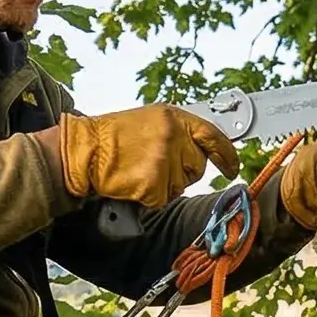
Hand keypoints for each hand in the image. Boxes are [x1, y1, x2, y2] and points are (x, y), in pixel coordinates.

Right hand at [59, 106, 239, 207]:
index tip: (232, 166)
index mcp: (174, 117)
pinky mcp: (154, 182)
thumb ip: (177, 132)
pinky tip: (133, 182)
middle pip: (198, 166)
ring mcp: (165, 160)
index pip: (213, 136)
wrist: (84, 150)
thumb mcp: (149, 121)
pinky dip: (149, 197)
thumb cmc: (112, 137)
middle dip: (182, 171)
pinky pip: (162, 198)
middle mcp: (173, 136)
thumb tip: (205, 147)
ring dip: (163, 185)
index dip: (227, 154)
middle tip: (153, 164)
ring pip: (181, 185)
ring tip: (139, 170)